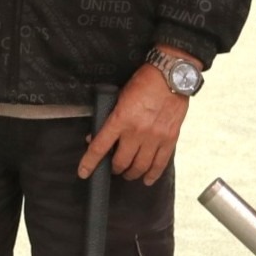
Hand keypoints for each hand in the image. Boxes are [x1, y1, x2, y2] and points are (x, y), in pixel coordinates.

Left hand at [78, 51, 192, 185]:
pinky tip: (147, 179)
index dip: (90, 163)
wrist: (171, 76)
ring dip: (131, 173)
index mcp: (121, 119)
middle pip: (121, 162)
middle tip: (113, 168)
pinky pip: (160, 163)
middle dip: (114, 169)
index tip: (84, 173)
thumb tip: (95, 137)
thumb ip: (109, 118)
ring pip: (139, 166)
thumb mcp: (119, 97)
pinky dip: (152, 175)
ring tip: (128, 173)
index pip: (100, 147)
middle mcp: (137, 131)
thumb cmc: (144, 83)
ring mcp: (155, 137)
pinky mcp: (170, 139)